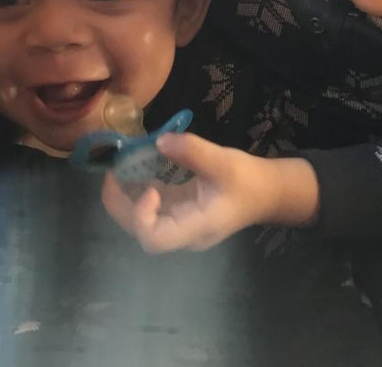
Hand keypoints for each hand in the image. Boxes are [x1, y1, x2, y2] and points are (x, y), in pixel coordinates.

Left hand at [100, 132, 319, 252]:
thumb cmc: (249, 181)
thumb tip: (159, 141)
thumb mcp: (224, 162)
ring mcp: (179, 224)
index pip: (155, 239)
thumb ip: (192, 151)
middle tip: (114, 169)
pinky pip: (152, 205)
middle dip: (122, 202)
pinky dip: (140, 187)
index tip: (148, 188)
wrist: (268, 192)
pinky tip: (135, 165)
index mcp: (195, 228)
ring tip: (119, 164)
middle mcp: (182, 233)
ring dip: (126, 194)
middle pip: (142, 231)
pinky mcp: (179, 211)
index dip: (141, 216)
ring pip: (142, 219)